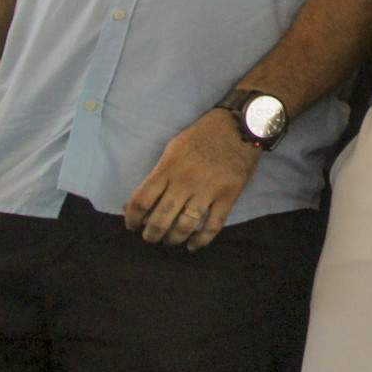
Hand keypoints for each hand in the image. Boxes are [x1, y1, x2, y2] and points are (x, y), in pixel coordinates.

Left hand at [123, 108, 257, 249]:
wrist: (239, 126)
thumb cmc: (202, 135)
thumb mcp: (173, 148)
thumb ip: (157, 174)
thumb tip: (137, 202)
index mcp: (168, 167)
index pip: (142, 200)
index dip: (132, 218)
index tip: (131, 225)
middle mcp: (185, 181)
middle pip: (161, 218)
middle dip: (151, 234)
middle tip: (150, 238)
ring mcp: (208, 190)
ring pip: (185, 226)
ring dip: (173, 239)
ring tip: (169, 241)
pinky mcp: (228, 196)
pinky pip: (213, 226)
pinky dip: (201, 240)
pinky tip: (192, 245)